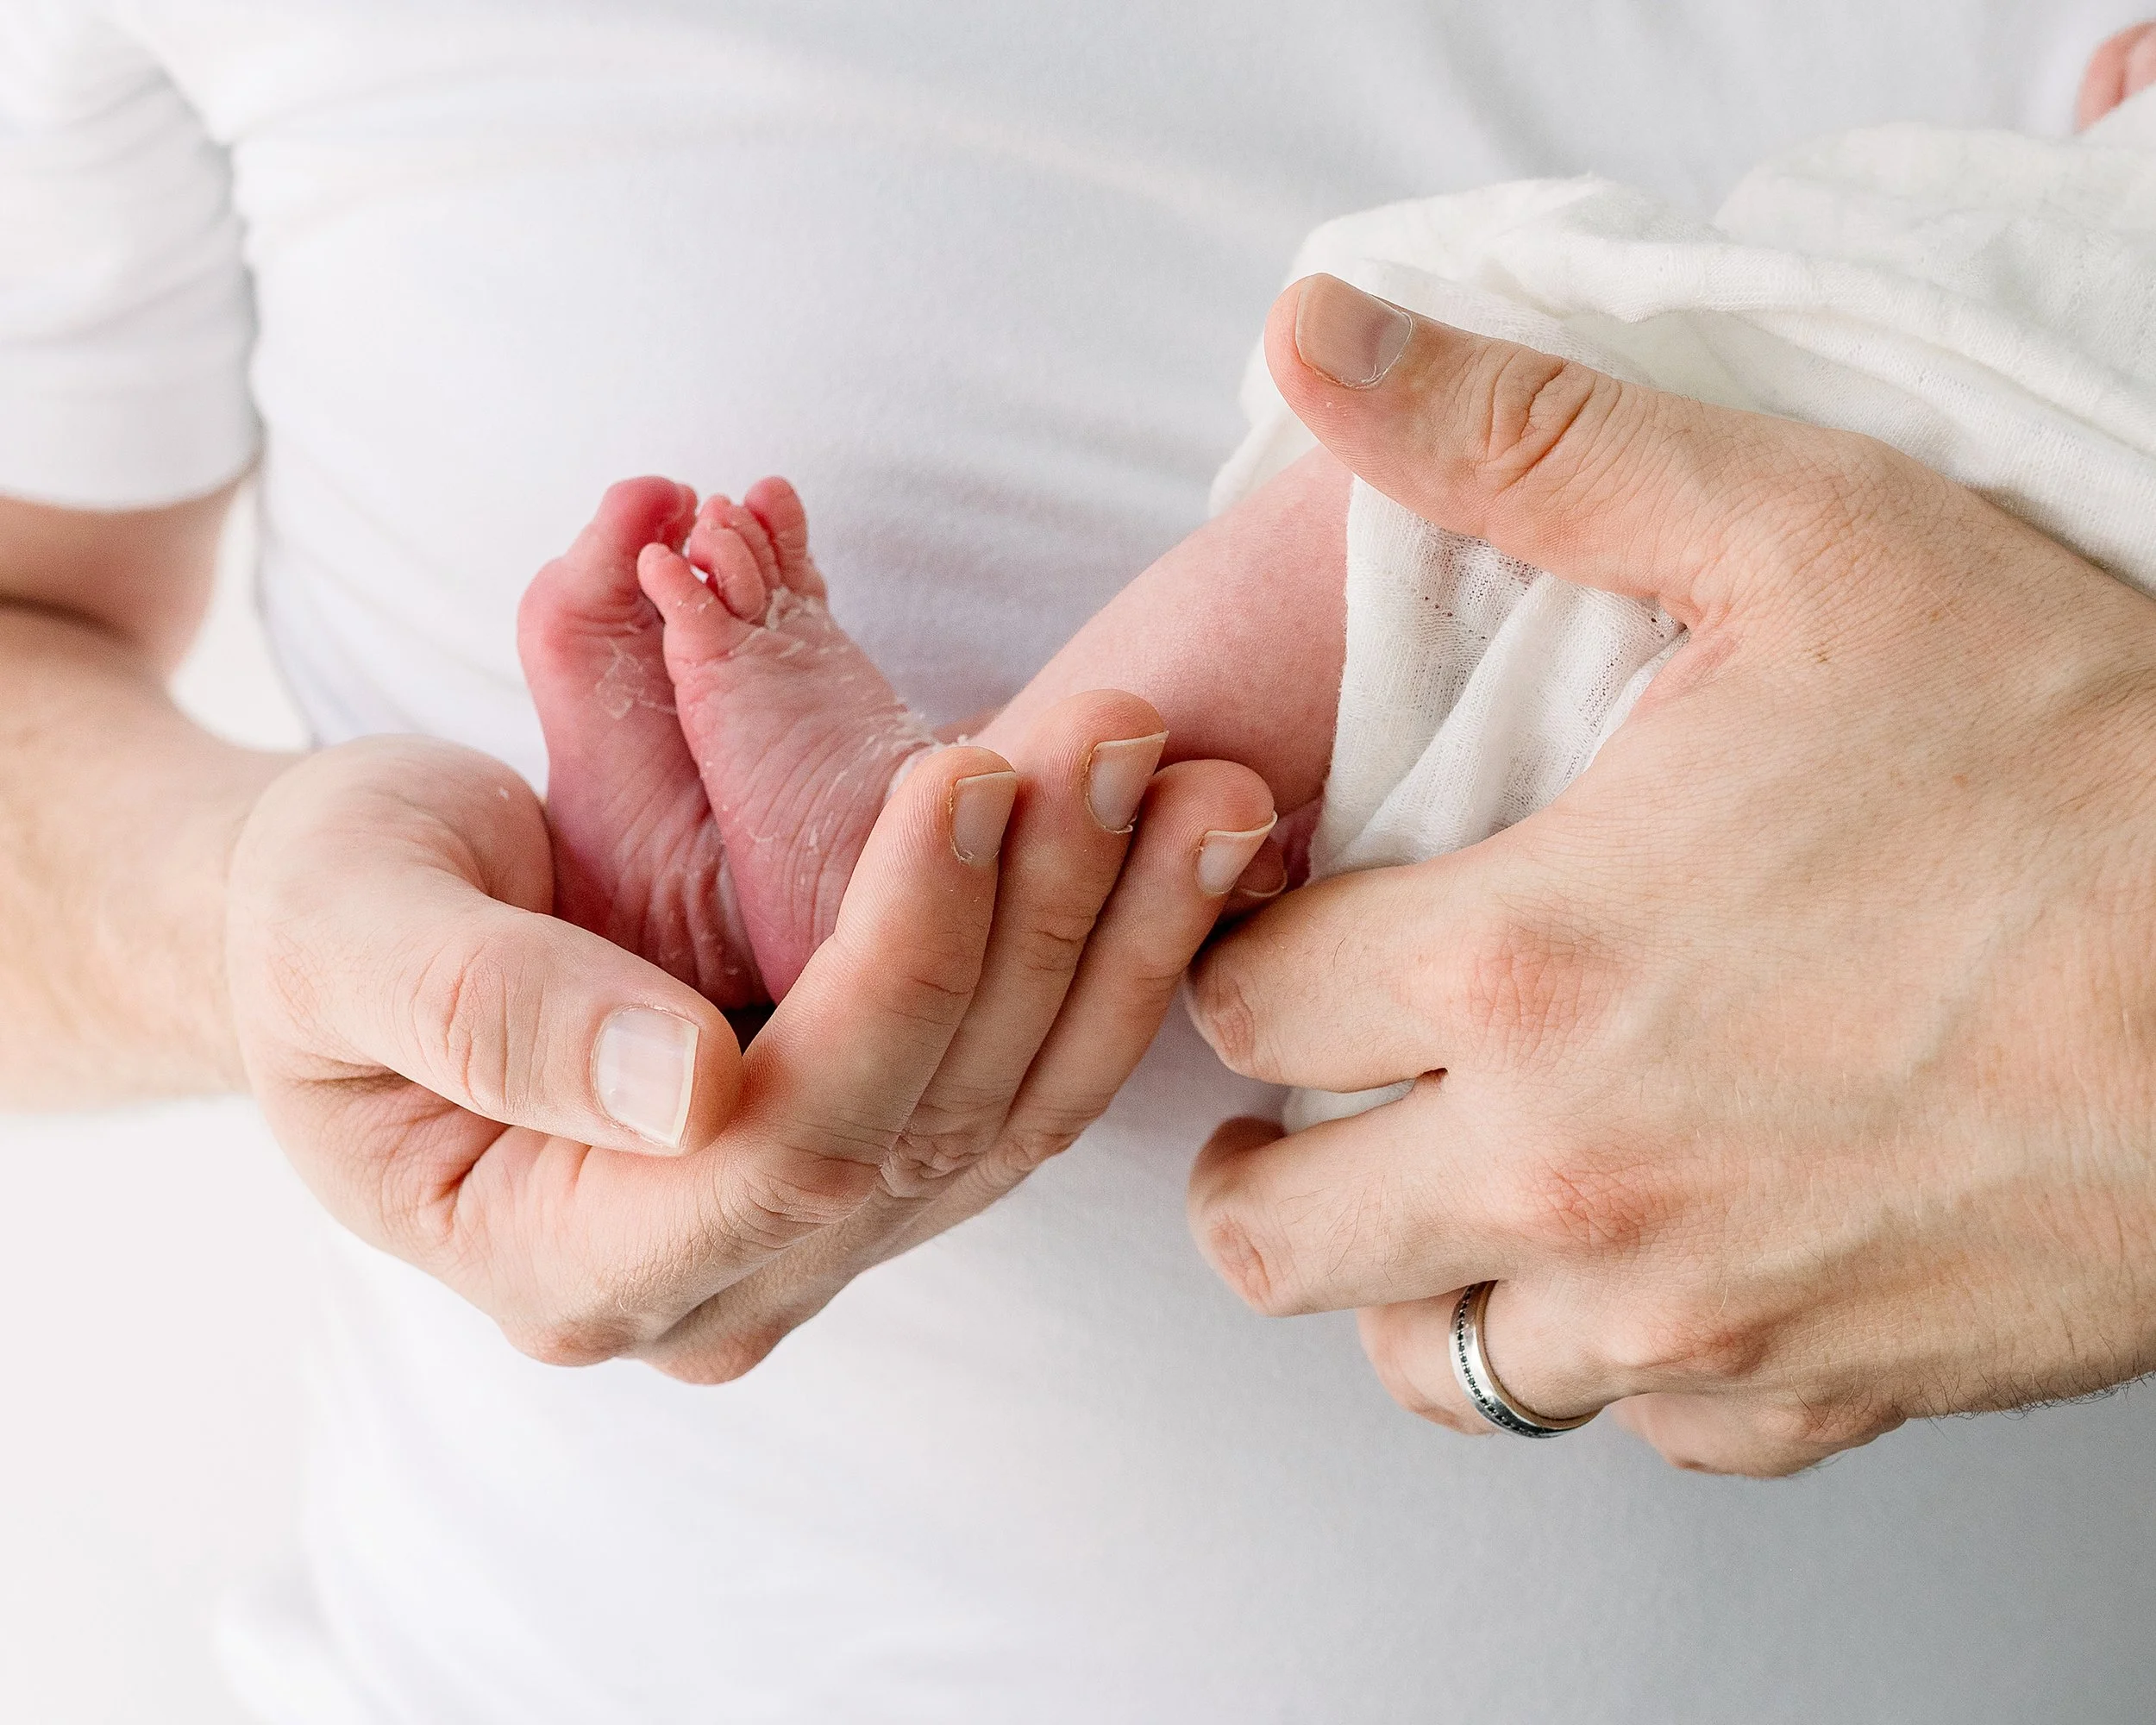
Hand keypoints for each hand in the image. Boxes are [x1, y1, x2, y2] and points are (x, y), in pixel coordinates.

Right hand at [228, 698, 1272, 1379]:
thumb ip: (487, 1015)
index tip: (967, 775)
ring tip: (1205, 780)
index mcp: (566, 1262)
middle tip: (1121, 733)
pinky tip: (1181, 838)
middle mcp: (716, 1279)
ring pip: (1014, 1107)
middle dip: (1046, 921)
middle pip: (935, 1122)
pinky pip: (1021, 1070)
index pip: (789, 1139)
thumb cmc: (316, 916)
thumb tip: (691, 1085)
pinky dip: (1107, 952)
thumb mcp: (339, 935)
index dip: (900, 960)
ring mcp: (807, 1233)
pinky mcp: (866, 1153)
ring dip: (1120, 937)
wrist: (346, 928)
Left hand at [1183, 275, 2155, 1475]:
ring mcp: (1681, 1316)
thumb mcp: (1799, 534)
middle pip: (1267, 1230)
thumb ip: (1525, 442)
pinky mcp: (1808, 1400)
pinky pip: (1626, 1421)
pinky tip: (1656, 1242)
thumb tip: (1316, 332)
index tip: (1298, 923)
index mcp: (1518, 963)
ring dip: (1409, 1266)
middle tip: (1319, 1081)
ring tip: (1457, 1170)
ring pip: (1421, 1357)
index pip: (1238, 1005)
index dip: (1244, 954)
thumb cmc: (2079, 759)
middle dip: (1261, 1151)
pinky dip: (1609, 1349)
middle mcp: (1564, 1171)